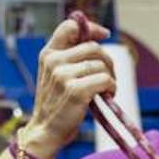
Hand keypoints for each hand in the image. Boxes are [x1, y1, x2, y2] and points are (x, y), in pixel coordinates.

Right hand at [23, 17, 115, 158]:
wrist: (46, 132)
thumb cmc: (56, 105)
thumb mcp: (55, 75)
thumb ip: (70, 57)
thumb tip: (98, 39)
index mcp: (48, 54)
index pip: (70, 26)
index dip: (91, 28)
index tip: (105, 34)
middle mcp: (54, 61)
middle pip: (93, 47)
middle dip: (107, 60)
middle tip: (108, 76)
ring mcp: (63, 76)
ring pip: (101, 65)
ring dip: (111, 77)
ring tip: (106, 89)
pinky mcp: (76, 91)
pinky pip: (105, 80)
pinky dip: (112, 87)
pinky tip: (108, 95)